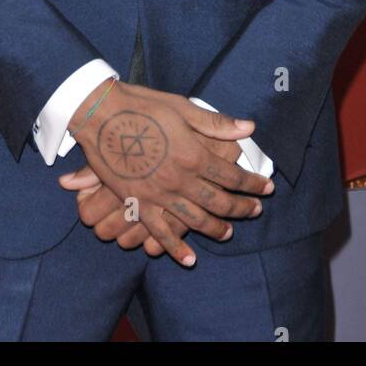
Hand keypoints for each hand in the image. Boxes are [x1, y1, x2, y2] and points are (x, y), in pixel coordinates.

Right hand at [58, 82, 273, 265]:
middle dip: (241, 208)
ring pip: (195, 220)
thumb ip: (215, 123)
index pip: (232, 176)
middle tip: (255, 211)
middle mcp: (180, 179)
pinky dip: (175, 248)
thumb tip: (249, 127)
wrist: (99, 115)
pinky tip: (189, 260)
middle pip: (219, 201)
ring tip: (229, 233)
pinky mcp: (138, 203)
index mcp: (194, 154)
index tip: (267, 187)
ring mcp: (159, 195)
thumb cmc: (142, 105)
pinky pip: (160, 232)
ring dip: (216, 228)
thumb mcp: (182, 107)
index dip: (252, 183)